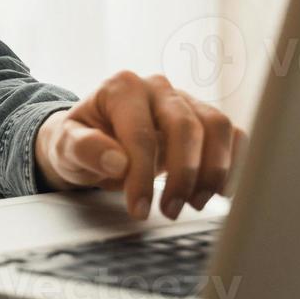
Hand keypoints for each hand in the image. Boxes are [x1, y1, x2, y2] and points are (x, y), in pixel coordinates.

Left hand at [33, 71, 247, 220]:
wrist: (91, 142)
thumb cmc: (78, 143)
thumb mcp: (64, 147)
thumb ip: (84, 149)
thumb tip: (118, 160)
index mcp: (121, 88)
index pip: (141, 133)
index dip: (142, 175)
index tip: (140, 209)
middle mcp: (156, 87)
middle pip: (186, 126)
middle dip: (183, 175)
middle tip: (170, 211)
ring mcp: (184, 100)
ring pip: (216, 127)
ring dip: (212, 170)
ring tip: (194, 204)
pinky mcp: (203, 118)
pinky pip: (232, 134)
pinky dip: (235, 162)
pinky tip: (221, 191)